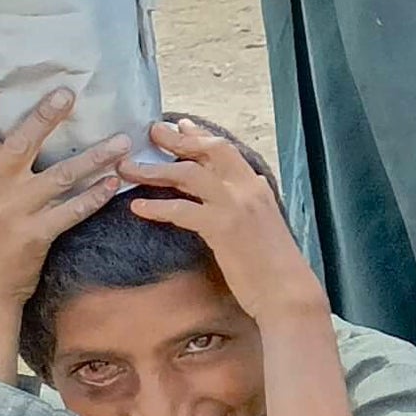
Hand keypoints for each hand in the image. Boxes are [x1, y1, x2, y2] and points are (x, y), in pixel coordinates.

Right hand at [0, 92, 140, 376]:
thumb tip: (14, 150)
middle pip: (19, 145)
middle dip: (44, 118)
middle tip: (68, 93)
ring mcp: (13, 213)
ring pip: (60, 175)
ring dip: (95, 156)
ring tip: (123, 140)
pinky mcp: (35, 235)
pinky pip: (73, 210)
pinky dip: (96, 196)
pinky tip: (116, 183)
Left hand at [119, 117, 325, 328]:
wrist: (287, 290)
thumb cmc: (273, 265)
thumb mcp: (261, 225)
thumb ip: (245, 207)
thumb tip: (223, 201)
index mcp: (257, 187)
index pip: (226, 151)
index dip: (201, 136)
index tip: (181, 126)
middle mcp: (247, 189)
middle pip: (208, 151)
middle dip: (177, 140)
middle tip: (151, 132)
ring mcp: (235, 206)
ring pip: (189, 174)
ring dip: (154, 169)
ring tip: (128, 169)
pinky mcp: (221, 227)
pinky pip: (181, 209)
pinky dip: (156, 206)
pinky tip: (138, 206)